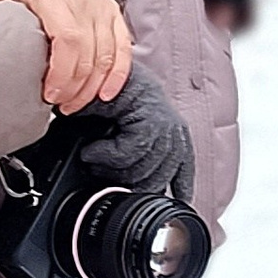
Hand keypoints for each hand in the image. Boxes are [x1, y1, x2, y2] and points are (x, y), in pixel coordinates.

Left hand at [0, 0, 131, 109]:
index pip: (68, 38)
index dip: (61, 71)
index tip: (49, 94)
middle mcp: (84, 3)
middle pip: (88, 53)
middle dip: (74, 86)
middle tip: (57, 105)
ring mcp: (103, 10)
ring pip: (107, 56)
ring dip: (92, 86)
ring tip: (72, 105)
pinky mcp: (114, 17)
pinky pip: (123, 49)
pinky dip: (118, 75)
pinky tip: (105, 94)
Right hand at [72, 70, 195, 204]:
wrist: (98, 69)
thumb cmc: (107, 99)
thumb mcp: (122, 136)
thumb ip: (128, 162)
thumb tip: (120, 193)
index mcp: (176, 137)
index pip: (183, 175)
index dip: (175, 193)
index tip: (164, 208)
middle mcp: (175, 133)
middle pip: (155, 181)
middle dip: (125, 184)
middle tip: (99, 174)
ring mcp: (166, 127)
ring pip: (141, 170)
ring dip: (110, 170)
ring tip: (93, 159)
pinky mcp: (152, 120)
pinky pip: (129, 154)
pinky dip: (105, 155)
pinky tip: (93, 149)